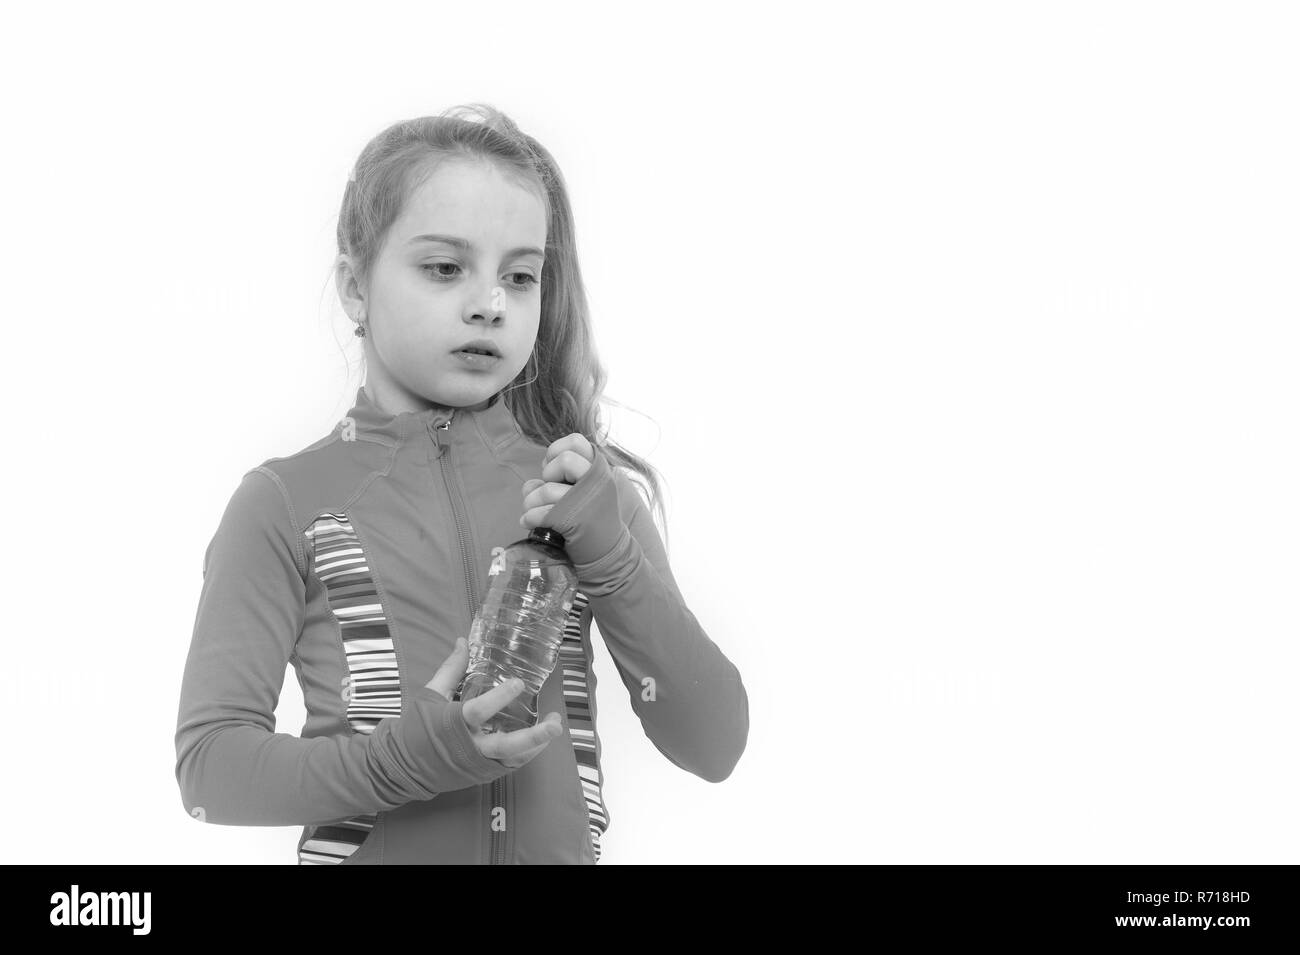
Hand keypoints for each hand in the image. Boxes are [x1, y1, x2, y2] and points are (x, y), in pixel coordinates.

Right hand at [425, 637, 563, 769]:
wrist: (403, 768)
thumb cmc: (416, 728)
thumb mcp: (430, 694)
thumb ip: (451, 669)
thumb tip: (463, 640)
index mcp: (454, 725)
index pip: (479, 711)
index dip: (499, 697)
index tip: (519, 683)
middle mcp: (469, 746)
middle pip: (506, 745)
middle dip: (533, 736)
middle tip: (555, 724)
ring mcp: (477, 763)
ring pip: (512, 758)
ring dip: (536, 744)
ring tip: (555, 727)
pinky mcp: (482, 774)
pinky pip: (509, 765)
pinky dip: (526, 753)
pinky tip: (539, 739)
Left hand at [520, 433, 594, 528]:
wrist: (607, 552)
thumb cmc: (590, 519)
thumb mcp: (579, 491)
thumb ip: (554, 479)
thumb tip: (531, 485)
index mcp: (599, 469)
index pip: (575, 441)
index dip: (557, 450)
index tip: (556, 470)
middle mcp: (598, 481)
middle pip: (564, 459)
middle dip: (549, 473)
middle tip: (551, 488)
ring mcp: (588, 501)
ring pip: (547, 489)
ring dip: (531, 501)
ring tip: (531, 511)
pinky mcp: (577, 522)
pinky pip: (542, 513)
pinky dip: (531, 518)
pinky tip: (530, 522)